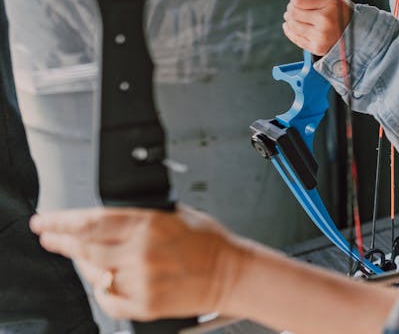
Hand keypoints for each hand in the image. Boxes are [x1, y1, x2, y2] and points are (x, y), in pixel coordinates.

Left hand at [31, 205, 249, 320]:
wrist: (234, 274)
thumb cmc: (212, 244)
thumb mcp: (178, 214)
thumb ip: (142, 216)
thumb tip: (107, 219)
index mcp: (150, 225)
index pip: (91, 221)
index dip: (61, 221)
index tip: (45, 221)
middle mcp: (141, 252)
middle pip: (85, 248)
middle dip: (61, 242)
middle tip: (49, 239)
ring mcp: (141, 280)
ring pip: (95, 274)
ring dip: (85, 266)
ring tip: (87, 260)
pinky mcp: (145, 304)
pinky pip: (108, 300)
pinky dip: (103, 291)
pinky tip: (108, 283)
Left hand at [283, 0, 352, 54]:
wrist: (357, 34)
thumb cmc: (344, 15)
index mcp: (331, 5)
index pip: (298, 0)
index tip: (296, 0)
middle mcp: (325, 21)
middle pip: (293, 12)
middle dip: (291, 9)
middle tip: (294, 9)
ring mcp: (320, 36)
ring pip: (292, 25)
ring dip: (290, 20)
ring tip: (295, 17)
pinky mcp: (317, 47)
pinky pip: (295, 38)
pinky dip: (290, 31)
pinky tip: (291, 26)